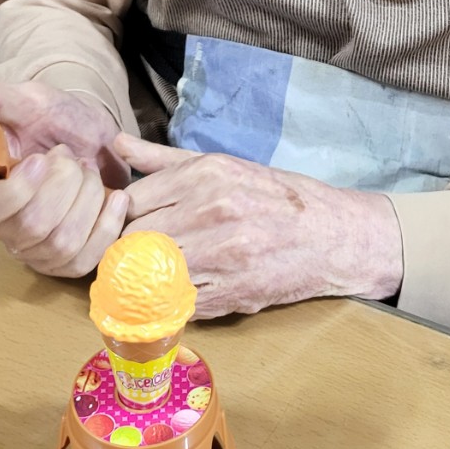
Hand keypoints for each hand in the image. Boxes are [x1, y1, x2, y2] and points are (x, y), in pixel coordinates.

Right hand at [0, 72, 129, 277]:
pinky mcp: (68, 258)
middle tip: (70, 156)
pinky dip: (108, 226)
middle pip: (32, 228)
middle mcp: (2, 230)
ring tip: (89, 170)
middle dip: (64, 184)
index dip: (16, 192)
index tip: (42, 158)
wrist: (89, 135)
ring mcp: (36, 250)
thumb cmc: (50, 120)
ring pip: (62, 244)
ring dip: (88, 198)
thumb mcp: (25, 102)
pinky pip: (87, 260)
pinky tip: (117, 198)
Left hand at [115, 135, 403, 317]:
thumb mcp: (223, 165)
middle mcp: (211, 210)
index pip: (132, 202)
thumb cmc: (276, 197)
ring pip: (150, 274)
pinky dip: (171, 302)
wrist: (333, 235)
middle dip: (129, 250)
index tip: (128, 226)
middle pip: (134, 239)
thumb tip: (116, 144)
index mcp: (206, 174)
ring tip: (152, 276)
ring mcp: (222, 254)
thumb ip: (164, 159)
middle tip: (135, 255)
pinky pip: (177, 303)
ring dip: (145, 280)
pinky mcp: (232, 293)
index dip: (122, 218)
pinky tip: (179, 293)